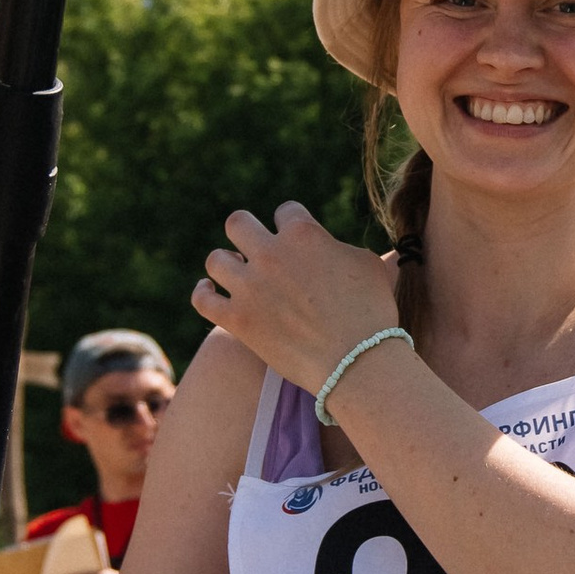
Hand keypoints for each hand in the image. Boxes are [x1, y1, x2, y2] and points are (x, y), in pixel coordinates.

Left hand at [193, 201, 401, 395]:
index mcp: (303, 234)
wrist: (358, 362)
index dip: (291, 225)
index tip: (296, 241)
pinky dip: (203, 293)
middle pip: (238, 223)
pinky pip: (202, 299)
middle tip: (257, 249)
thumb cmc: (372, 313)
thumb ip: (343, 248)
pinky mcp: (237, 320)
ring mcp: (249, 287)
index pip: (285, 211)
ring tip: (237, 274)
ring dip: (226, 265)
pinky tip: (210, 291)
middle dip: (247, 233)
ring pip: (215, 260)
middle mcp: (271, 254)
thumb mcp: (369, 264)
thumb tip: (333, 249)